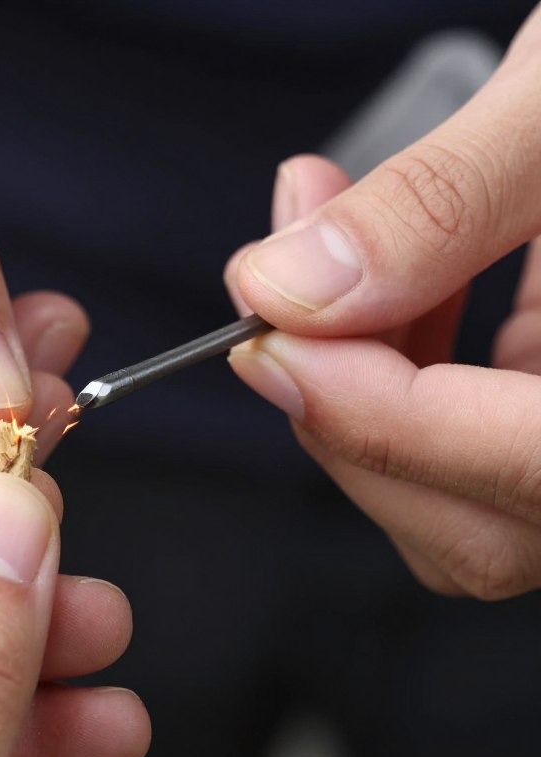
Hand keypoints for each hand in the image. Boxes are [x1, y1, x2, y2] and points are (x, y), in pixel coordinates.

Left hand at [225, 8, 540, 599]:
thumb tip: (292, 288)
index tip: (268, 335)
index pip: (533, 469)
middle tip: (277, 281)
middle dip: (346, 406)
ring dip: (356, 382)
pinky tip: (380, 277)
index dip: (375, 415)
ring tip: (317, 241)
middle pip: (479, 525)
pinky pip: (466, 441)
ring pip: (455, 498)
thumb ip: (440, 204)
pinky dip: (396, 368)